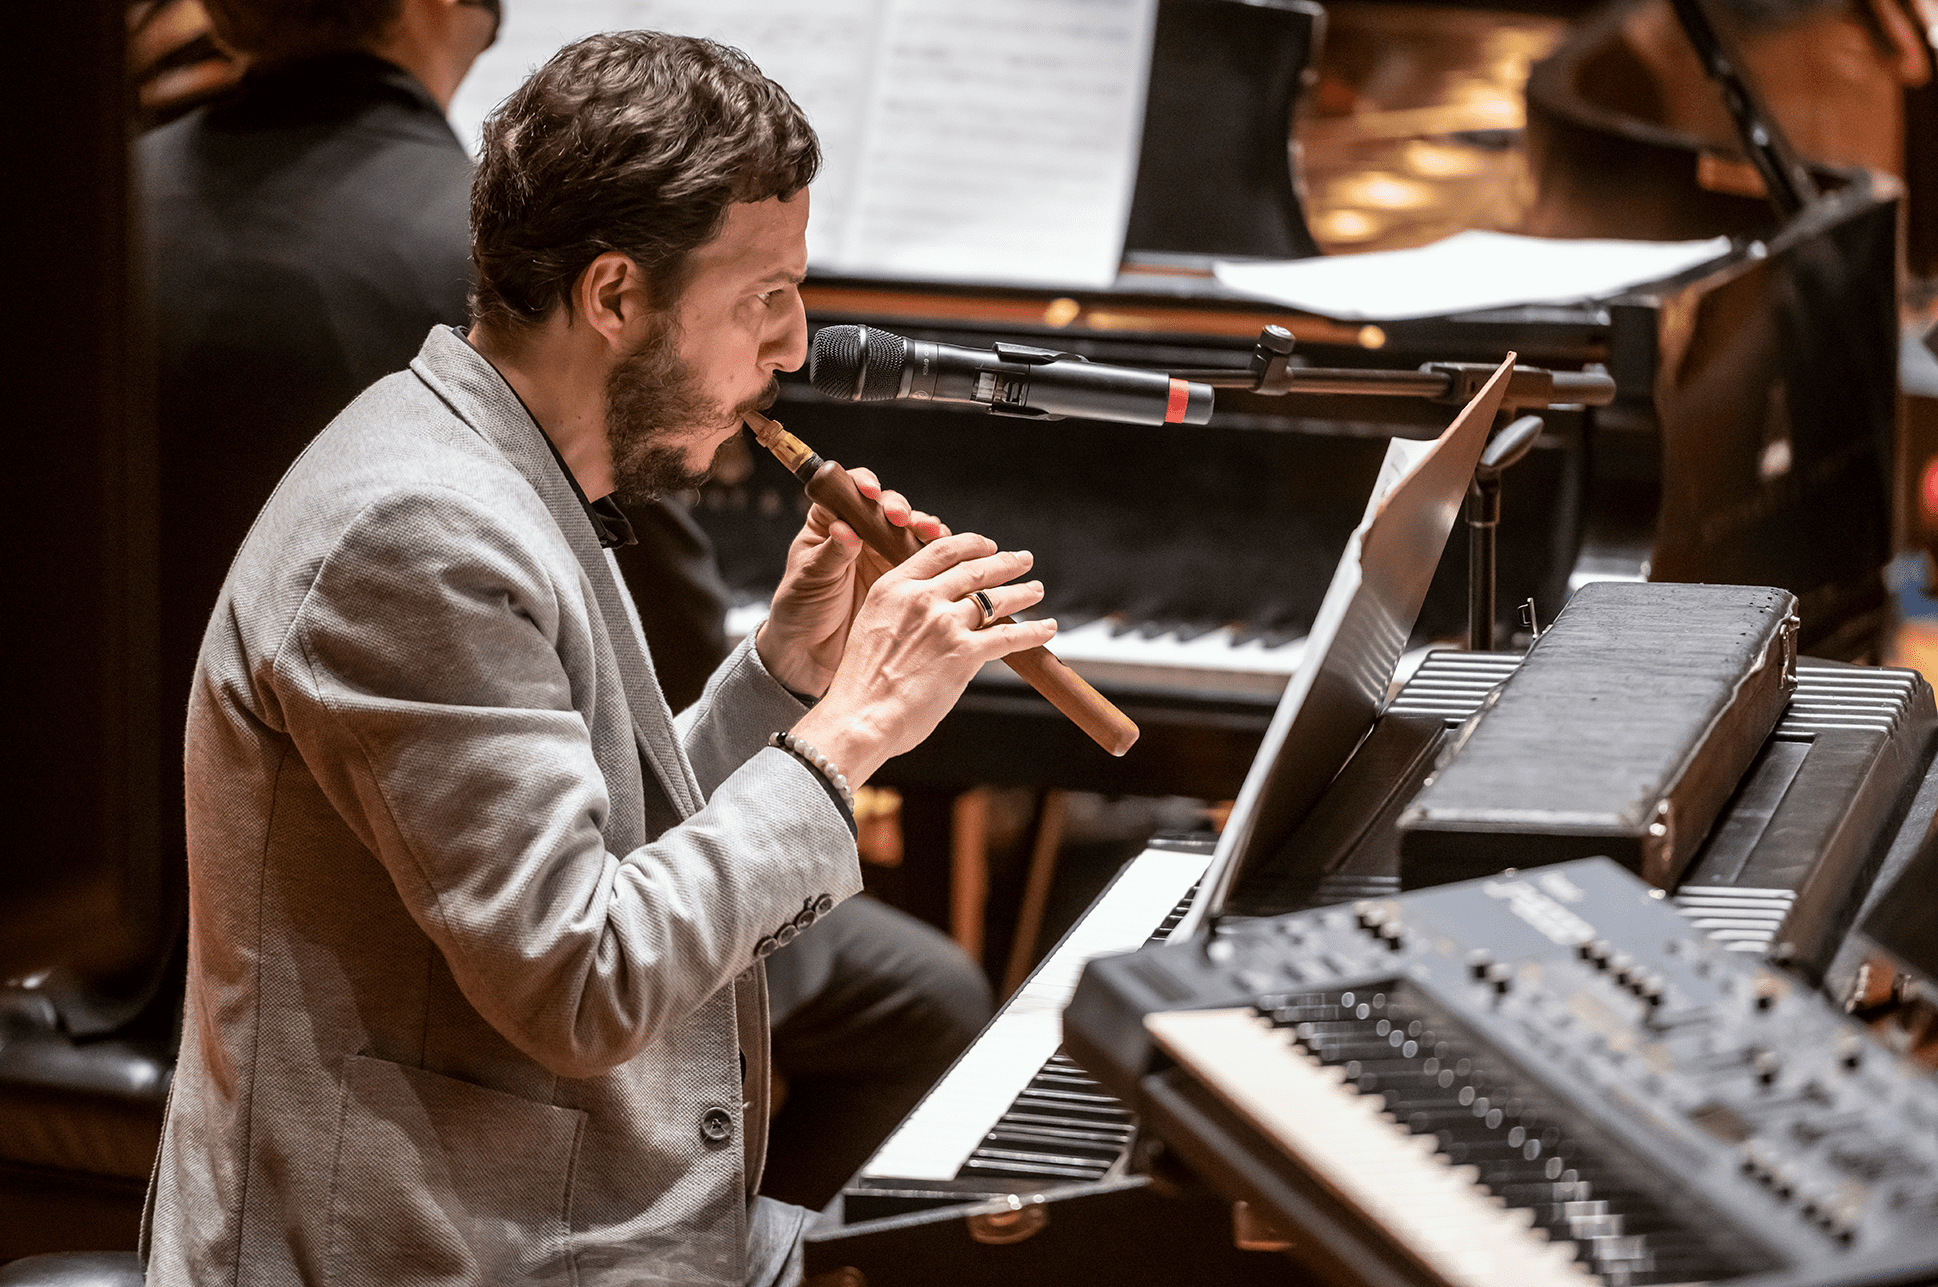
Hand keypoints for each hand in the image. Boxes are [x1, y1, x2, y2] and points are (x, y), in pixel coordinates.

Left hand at [755, 467, 946, 698]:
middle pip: (887, 507)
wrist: (811, 653)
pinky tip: (946, 553)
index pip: (849, 491)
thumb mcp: (811, 578)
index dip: (863, 485)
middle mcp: (860, 533)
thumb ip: (831, 553)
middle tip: (902, 520)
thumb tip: (845, 529)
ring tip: (931, 534)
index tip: (870, 493)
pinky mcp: (903, 577)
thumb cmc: (800, 610)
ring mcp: (883, 554)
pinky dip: (938, 553)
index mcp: (830, 523)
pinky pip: (925, 559)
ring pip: (910, 530)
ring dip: (923, 527)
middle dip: (899, 509)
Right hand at [788, 533, 1056, 786]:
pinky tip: (1047, 629)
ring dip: (1022, 593)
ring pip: (996, 600)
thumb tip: (932, 619)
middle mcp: (921, 598)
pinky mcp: (964, 653)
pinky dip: (1034, 631)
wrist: (860, 717)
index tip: (988, 546)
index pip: (941, 551)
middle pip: (974, 570)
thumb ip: (902, 614)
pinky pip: (1010, 637)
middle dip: (1005, 563)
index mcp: (893, 587)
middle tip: (1023, 560)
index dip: (971, 544)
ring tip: (1036, 590)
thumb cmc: (861, 685)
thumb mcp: (871, 628)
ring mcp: (945, 624)